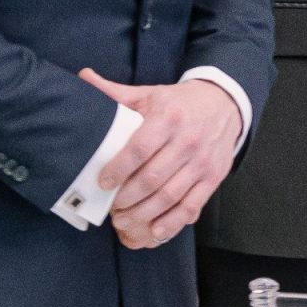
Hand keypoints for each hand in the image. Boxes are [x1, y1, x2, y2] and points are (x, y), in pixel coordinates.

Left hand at [79, 69, 241, 249]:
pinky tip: (154, 230)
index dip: (118, 169)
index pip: (139, 148)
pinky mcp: (213, 178)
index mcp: (168, 117)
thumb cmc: (179, 103)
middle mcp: (187, 140)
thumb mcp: (149, 94)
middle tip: (112, 207)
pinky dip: (172, 223)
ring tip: (125, 220)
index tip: (103, 182)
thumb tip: (83, 77)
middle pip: (153, 178)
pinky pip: (192, 207)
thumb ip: (115, 92)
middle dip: (127, 198)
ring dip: (144, 214)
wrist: (224, 104)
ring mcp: (202, 162)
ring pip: (170, 196)